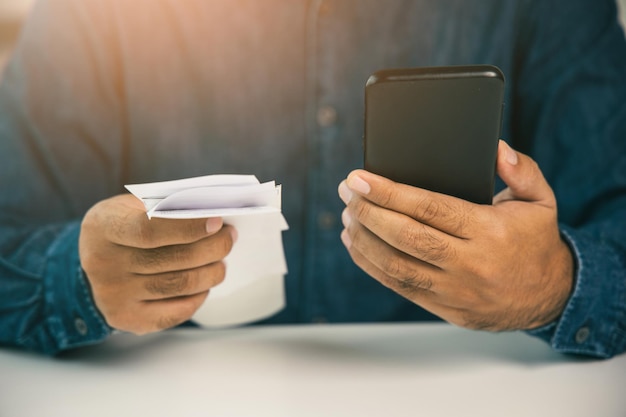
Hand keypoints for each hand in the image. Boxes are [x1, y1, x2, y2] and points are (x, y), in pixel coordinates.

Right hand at [79, 194, 235, 333]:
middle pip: (172, 259)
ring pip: (179, 285)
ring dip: (211, 272)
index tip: (218, 222)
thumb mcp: (134, 205)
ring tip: (222, 260)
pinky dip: (198, 296)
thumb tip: (215, 216)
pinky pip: (176, 311)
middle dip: (212, 247)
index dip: (188, 227)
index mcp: (103, 227)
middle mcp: (102, 263)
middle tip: (230, 237)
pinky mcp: (126, 318)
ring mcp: (112, 295)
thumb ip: (168, 207)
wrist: (96, 261)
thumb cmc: (127, 224)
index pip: (149, 230)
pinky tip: (205, 283)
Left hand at [338, 140, 573, 330]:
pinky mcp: (445, 308)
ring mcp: (455, 290)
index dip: (389, 192)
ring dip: (364, 239)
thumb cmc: (536, 241)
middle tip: (346, 192)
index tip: (359, 178)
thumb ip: (521, 170)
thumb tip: (496, 148)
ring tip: (347, 216)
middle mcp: (470, 263)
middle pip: (405, 236)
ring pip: (396, 265)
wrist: (551, 297)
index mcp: (490, 231)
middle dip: (368, 212)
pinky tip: (356, 245)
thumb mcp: (540, 200)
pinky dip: (372, 265)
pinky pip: (400, 287)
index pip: (430, 208)